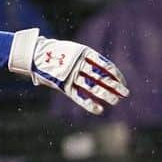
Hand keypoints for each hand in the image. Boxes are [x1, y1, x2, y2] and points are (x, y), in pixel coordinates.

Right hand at [8, 28, 128, 115]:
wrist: (35, 54)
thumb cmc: (55, 52)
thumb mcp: (72, 50)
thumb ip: (85, 60)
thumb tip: (104, 71)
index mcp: (84, 53)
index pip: (105, 65)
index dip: (116, 74)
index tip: (123, 82)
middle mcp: (79, 65)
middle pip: (101, 77)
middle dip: (114, 86)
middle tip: (126, 93)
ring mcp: (71, 76)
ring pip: (92, 87)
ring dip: (106, 94)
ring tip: (117, 101)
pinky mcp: (63, 85)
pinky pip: (78, 97)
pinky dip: (89, 104)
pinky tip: (99, 110)